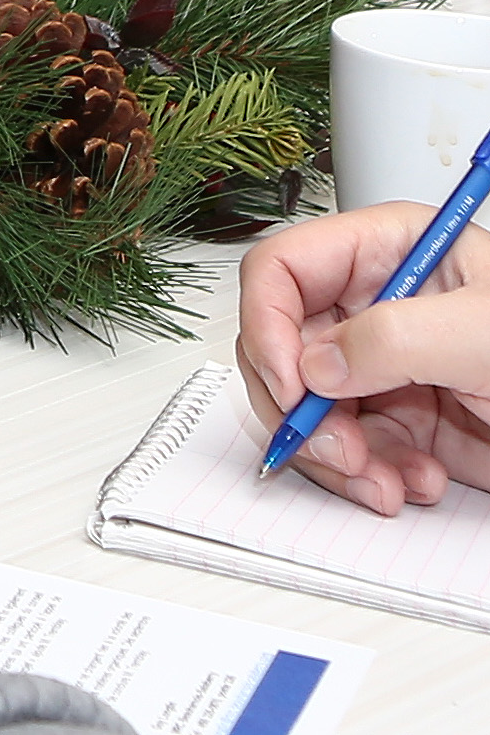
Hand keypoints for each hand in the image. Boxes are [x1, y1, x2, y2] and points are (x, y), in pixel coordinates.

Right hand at [235, 202, 489, 512]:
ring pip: (309, 410)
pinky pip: (352, 450)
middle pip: (283, 348)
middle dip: (302, 409)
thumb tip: (316, 366)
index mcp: (388, 252)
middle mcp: (375, 306)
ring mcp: (386, 367)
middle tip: (338, 451)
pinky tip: (416, 483)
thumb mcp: (484, 334)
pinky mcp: (404, 421)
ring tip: (387, 484)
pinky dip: (371, 477)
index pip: (282, 270)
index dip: (268, 325)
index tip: (291, 384)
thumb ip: (392, 340)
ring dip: (339, 457)